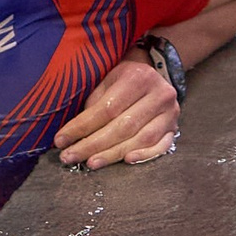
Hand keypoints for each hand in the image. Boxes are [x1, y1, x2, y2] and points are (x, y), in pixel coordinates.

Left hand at [52, 53, 178, 167]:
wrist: (155, 72)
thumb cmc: (124, 79)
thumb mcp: (107, 80)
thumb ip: (94, 103)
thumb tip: (73, 133)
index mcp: (138, 77)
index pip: (107, 109)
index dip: (82, 127)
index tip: (61, 140)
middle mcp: (159, 94)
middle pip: (123, 126)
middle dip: (93, 145)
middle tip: (70, 157)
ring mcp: (170, 112)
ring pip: (141, 139)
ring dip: (113, 154)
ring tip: (90, 163)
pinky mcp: (174, 127)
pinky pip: (161, 146)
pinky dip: (144, 156)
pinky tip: (126, 161)